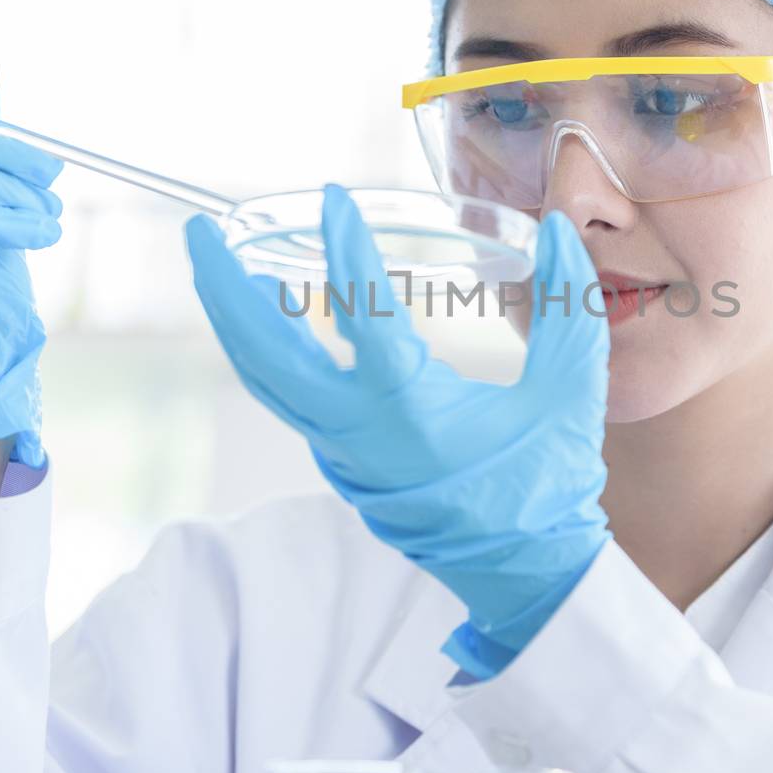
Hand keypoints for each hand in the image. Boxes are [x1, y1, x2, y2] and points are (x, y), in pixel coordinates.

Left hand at [185, 185, 611, 678]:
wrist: (526, 574)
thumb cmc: (547, 485)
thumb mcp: (571, 393)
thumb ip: (567, 309)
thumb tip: (557, 232)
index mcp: (414, 417)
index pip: (364, 321)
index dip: (346, 255)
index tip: (333, 199)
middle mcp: (360, 438)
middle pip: (266, 358)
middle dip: (225, 289)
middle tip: (201, 229)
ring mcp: (342, 455)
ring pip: (265, 380)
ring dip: (235, 318)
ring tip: (220, 260)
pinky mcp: (341, 463)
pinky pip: (286, 398)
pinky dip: (264, 350)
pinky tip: (267, 313)